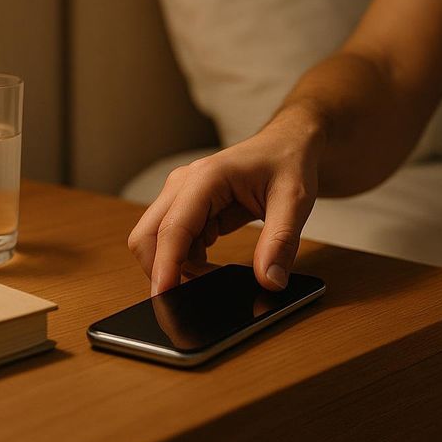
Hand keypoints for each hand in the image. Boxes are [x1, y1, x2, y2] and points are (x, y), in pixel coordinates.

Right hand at [127, 110, 321, 293]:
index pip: (173, 228)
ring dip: (176, 267)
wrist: (288, 143)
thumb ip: (281, 241)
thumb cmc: (288, 162)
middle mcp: (185, 184)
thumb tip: (270, 280)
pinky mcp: (189, 208)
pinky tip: (213, 266)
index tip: (163, 296)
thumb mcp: (294, 201)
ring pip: (156, 241)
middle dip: (160, 270)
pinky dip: (186, 260)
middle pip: (147, 235)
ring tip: (214, 280)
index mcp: (207, 177)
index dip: (165, 265)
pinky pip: (174, 241)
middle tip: (189, 298)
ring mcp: (183, 195)